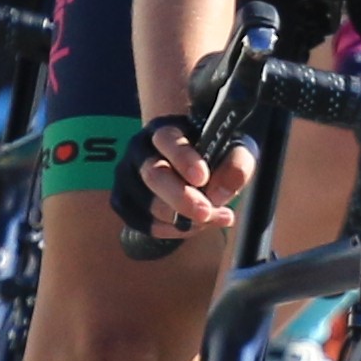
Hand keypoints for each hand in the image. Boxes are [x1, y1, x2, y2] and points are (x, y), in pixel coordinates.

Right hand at [117, 112, 256, 247]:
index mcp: (165, 129)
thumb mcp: (236, 149)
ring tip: (211, 219)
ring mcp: (127, 176)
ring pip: (147, 204)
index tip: (202, 178)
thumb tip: (219, 193)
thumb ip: (236, 164)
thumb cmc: (216, 152)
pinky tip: (191, 228)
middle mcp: (140, 150)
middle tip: (205, 213)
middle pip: (153, 175)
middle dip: (181, 198)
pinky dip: (168, 231)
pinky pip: (141, 223)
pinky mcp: (123, 201)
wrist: (194, 162)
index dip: (184, 159)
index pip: (168, 140)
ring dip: (180, 220)